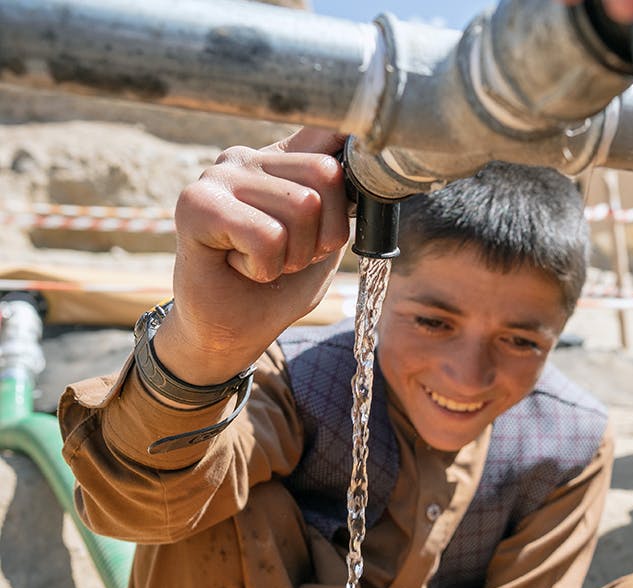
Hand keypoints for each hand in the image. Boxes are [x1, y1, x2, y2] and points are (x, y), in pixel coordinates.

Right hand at [154, 127, 350, 385]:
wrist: (229, 333)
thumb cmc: (277, 288)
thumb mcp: (325, 242)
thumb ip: (342, 200)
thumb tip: (361, 150)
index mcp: (280, 160)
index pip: (330, 134)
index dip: (352, 166)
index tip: (349, 200)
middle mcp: (248, 157)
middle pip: (327, 173)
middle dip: (323, 234)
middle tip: (289, 255)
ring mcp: (218, 176)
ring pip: (302, 206)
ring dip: (293, 255)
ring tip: (263, 262)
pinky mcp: (195, 204)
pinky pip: (267, 235)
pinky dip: (265, 266)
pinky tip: (241, 267)